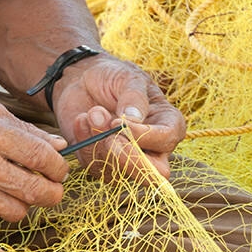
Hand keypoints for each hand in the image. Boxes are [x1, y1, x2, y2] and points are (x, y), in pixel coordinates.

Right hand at [0, 99, 68, 221]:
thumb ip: (26, 130)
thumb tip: (60, 146)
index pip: (42, 158)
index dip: (59, 168)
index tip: (60, 170)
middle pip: (36, 192)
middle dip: (53, 194)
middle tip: (53, 189)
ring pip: (17, 212)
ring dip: (24, 204)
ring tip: (17, 190)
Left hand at [52, 55, 185, 180]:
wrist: (84, 80)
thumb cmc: (114, 76)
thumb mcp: (128, 77)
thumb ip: (134, 97)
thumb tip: (133, 120)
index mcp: (169, 124)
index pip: (166, 140)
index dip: (143, 135)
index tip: (117, 119)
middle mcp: (153, 149)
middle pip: (151, 174)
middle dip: (126, 158)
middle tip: (107, 136)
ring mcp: (128, 160)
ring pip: (118, 171)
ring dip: (99, 141)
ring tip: (92, 112)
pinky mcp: (102, 164)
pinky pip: (94, 166)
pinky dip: (84, 142)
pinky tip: (82, 119)